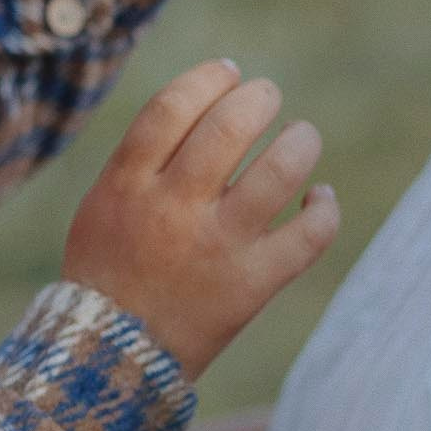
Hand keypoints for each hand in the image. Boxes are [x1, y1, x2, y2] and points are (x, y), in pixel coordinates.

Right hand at [64, 59, 339, 379]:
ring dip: (302, 141)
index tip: (229, 72)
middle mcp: (173, 208)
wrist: (109, 358)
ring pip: (280, 170)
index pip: (175, 105)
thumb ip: (146, 156)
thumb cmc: (110, 269)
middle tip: (267, 98)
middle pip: (231, 125)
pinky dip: (325, 208)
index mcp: (129, 183)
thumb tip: (210, 98)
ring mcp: (216, 246)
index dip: (210, 77)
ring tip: (300, 138)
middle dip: (261, 97)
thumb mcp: (105, 203)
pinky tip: (320, 199)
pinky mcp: (252, 284)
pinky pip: (310, 235)